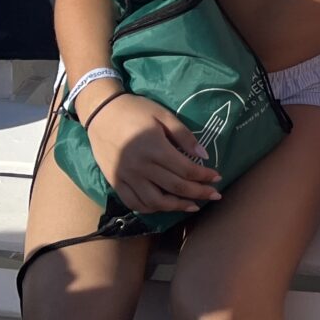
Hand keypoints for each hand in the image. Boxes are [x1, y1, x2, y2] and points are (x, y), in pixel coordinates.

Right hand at [83, 92, 222, 216]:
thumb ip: (184, 135)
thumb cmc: (136, 111)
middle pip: (175, 187)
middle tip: (215, 196)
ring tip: (193, 206)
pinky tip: (164, 207)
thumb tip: (204, 156)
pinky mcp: (116, 183)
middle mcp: (141, 167)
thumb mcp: (163, 115)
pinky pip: (135, 203)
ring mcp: (127, 177)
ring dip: (177, 206)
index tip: (217, 178)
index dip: (204, 176)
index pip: (186, 170)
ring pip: (156, 201)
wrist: (101, 113)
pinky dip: (151, 209)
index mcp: (155, 148)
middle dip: (198, 193)